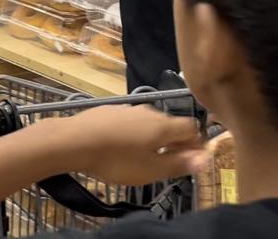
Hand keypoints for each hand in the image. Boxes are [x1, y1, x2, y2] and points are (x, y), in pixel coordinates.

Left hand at [58, 105, 206, 185]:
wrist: (74, 141)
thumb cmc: (116, 159)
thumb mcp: (151, 169)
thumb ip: (178, 164)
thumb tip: (203, 159)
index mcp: (163, 125)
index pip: (192, 128)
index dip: (196, 143)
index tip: (193, 158)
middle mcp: (149, 112)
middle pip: (171, 124)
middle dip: (175, 142)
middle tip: (171, 161)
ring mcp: (128, 109)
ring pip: (150, 123)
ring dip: (154, 138)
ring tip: (146, 156)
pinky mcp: (110, 111)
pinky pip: (131, 122)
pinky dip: (134, 134)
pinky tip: (123, 147)